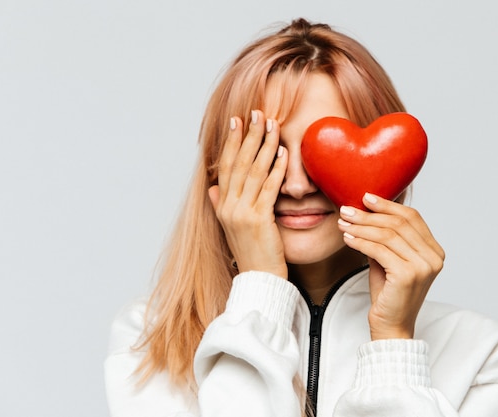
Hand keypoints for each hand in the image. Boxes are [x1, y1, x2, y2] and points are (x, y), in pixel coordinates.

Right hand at [208, 110, 288, 278]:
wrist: (258, 280)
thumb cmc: (251, 253)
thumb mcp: (231, 227)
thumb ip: (221, 204)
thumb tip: (213, 187)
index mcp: (221, 205)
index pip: (225, 165)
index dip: (230, 141)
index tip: (236, 120)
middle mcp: (228, 205)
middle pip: (238, 162)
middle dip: (248, 135)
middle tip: (256, 113)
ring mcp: (241, 212)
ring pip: (253, 170)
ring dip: (264, 145)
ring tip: (271, 125)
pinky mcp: (259, 220)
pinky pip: (268, 188)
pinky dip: (276, 168)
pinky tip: (283, 152)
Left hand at [337, 193, 444, 339]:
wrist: (391, 326)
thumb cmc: (388, 294)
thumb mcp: (387, 259)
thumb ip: (384, 237)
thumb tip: (364, 210)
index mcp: (434, 250)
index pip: (412, 217)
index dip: (388, 205)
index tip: (366, 198)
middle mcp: (434, 257)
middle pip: (399, 223)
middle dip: (370, 214)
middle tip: (347, 210)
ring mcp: (424, 266)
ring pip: (388, 235)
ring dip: (361, 227)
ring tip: (343, 224)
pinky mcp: (408, 275)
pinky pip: (379, 250)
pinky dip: (360, 242)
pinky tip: (347, 239)